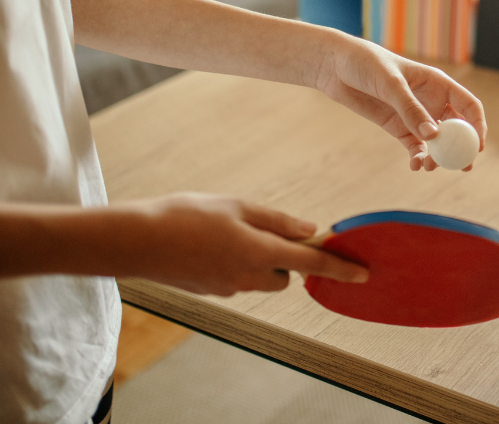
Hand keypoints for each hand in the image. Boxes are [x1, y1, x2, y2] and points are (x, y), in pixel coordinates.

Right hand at [117, 193, 367, 295]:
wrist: (135, 242)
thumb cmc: (186, 215)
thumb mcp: (237, 206)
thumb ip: (277, 220)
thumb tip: (310, 230)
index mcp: (259, 253)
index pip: (312, 263)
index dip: (339, 268)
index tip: (363, 273)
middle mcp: (247, 277)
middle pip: (284, 273)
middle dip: (284, 256)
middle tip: (261, 227)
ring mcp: (227, 289)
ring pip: (260, 277)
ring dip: (259, 259)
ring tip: (228, 230)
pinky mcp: (209, 291)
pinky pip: (236, 278)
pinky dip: (235, 263)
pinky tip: (209, 243)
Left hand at [313, 34, 486, 171]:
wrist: (336, 67)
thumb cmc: (366, 64)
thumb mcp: (390, 84)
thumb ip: (410, 109)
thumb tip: (433, 137)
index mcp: (438, 84)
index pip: (468, 106)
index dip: (477, 126)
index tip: (476, 146)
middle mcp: (431, 101)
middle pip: (457, 128)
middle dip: (461, 148)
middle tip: (462, 167)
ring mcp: (415, 116)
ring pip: (437, 142)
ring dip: (438, 156)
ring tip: (428, 166)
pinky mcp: (398, 127)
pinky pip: (415, 147)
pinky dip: (418, 158)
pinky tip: (415, 165)